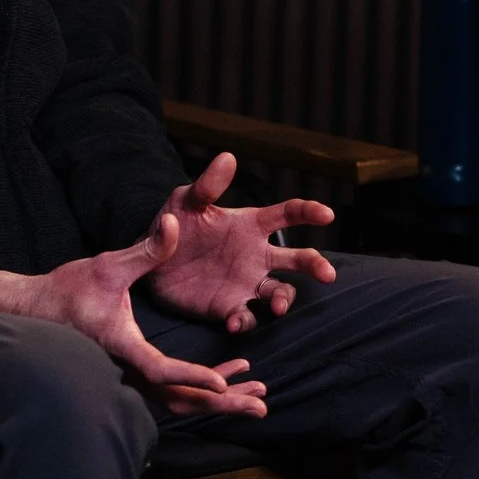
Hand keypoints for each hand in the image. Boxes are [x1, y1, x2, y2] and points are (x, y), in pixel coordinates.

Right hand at [0, 217, 269, 416]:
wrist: (37, 310)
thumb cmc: (69, 289)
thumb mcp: (108, 265)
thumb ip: (147, 250)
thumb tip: (174, 223)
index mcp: (122, 345)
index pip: (160, 370)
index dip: (192, 376)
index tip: (224, 381)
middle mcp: (128, 369)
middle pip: (178, 398)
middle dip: (221, 402)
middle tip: (261, 404)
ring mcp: (131, 375)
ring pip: (178, 399)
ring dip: (217, 400)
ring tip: (257, 395)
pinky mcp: (135, 372)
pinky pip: (173, 390)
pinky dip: (202, 388)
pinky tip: (230, 376)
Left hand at [141, 151, 337, 332]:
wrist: (150, 263)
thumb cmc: (174, 224)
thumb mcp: (186, 201)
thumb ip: (208, 185)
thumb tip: (228, 157)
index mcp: (251, 225)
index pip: (287, 215)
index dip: (309, 212)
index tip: (326, 214)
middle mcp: (256, 256)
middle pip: (297, 260)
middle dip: (315, 265)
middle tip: (328, 274)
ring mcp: (245, 283)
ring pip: (279, 292)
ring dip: (283, 300)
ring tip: (277, 306)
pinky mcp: (228, 308)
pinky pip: (246, 318)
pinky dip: (245, 321)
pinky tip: (235, 322)